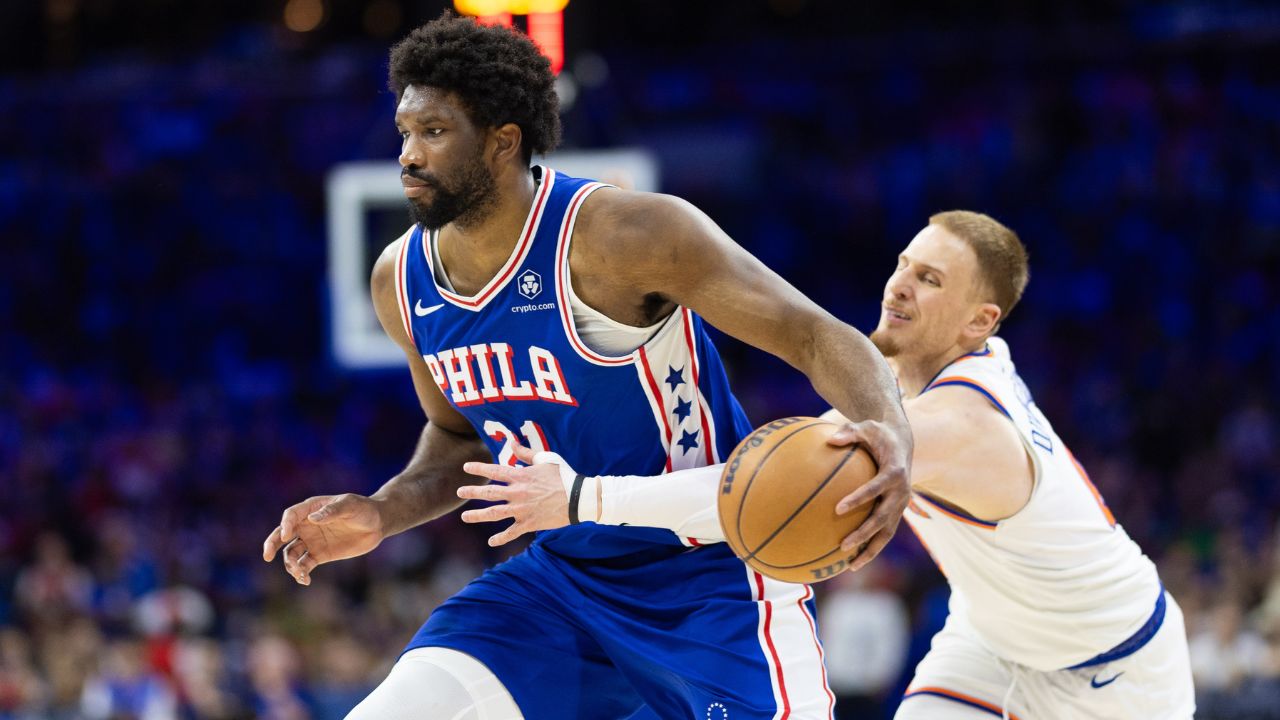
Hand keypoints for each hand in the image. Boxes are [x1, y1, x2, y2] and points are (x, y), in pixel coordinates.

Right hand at [262, 494, 384, 585]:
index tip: (287, 536)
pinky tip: (305, 580)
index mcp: (311, 509)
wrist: (377, 524)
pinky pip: (305, 565)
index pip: (291, 516)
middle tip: (267, 556)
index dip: (286, 525)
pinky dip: (301, 573)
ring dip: (291, 564)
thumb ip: (332, 511)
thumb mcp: (350, 506)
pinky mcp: (320, 555)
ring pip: (291, 553)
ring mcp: (312, 541)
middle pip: (282, 535)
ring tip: (300, 572)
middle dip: (272, 544)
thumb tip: (312, 520)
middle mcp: (307, 525)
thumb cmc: (363, 509)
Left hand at [457, 443, 571, 546]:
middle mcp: (517, 493)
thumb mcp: (546, 459)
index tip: (465, 468)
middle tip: (459, 493)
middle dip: (471, 492)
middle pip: (489, 493)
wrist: (577, 498)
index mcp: (521, 476)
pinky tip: (491, 541)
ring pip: (494, 514)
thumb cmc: (563, 475)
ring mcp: (521, 509)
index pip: (494, 471)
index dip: (478, 468)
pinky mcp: (528, 523)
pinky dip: (501, 538)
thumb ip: (526, 453)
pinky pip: (511, 532)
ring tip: (465, 517)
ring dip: (477, 516)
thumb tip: (512, 442)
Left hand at [827, 418, 911, 571]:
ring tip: (850, 566)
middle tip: (843, 545)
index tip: (838, 508)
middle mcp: (901, 492)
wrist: (902, 443)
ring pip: (887, 533)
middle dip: (864, 533)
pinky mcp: (897, 512)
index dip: (859, 498)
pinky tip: (851, 560)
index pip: (876, 488)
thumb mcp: (866, 427)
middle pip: (883, 518)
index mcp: (894, 472)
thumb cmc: (879, 434)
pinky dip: (870, 547)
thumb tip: (830, 439)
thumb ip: (850, 432)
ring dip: (870, 550)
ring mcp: (900, 505)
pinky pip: (884, 533)